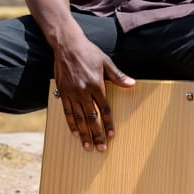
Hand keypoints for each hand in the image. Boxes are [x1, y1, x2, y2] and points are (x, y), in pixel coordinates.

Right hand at [52, 36, 134, 151]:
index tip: (111, 135)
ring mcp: (71, 93)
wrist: (67, 45)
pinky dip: (71, 123)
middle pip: (91, 117)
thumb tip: (132, 84)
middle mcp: (83, 91)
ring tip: (87, 146)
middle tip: (101, 148)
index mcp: (96, 84)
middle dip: (96, 134)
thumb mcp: (106, 62)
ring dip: (83, 133)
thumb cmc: (89, 52)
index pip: (104, 109)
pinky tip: (75, 133)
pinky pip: (67, 111)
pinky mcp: (62, 92)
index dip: (108, 123)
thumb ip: (118, 76)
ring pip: (78, 118)